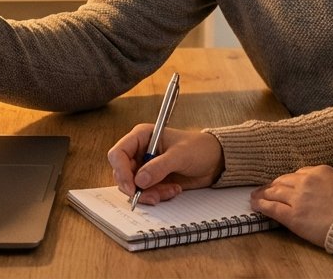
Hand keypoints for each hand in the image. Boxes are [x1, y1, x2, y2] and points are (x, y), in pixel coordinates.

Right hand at [108, 125, 223, 204]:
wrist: (214, 161)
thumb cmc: (199, 148)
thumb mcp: (180, 155)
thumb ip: (159, 167)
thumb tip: (139, 180)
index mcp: (141, 137)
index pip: (118, 154)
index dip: (121, 171)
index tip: (132, 187)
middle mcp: (139, 152)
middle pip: (122, 174)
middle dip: (137, 188)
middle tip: (154, 196)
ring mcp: (145, 167)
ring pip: (133, 187)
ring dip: (149, 194)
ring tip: (170, 191)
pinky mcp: (152, 180)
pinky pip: (145, 193)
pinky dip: (157, 195)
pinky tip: (173, 190)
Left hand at [251, 165, 332, 246]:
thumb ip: (326, 183)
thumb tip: (316, 189)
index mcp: (320, 171)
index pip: (297, 174)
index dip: (286, 180)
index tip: (281, 184)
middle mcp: (307, 181)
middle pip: (282, 181)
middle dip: (272, 185)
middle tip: (264, 189)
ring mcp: (298, 198)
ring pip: (274, 192)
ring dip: (262, 194)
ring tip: (255, 196)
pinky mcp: (293, 216)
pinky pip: (272, 208)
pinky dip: (261, 205)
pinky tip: (256, 205)